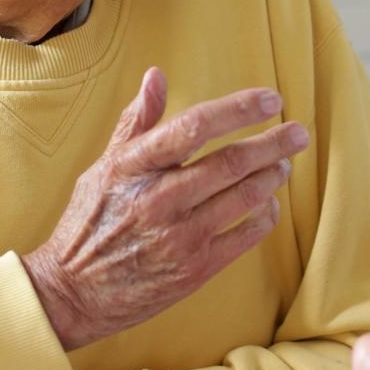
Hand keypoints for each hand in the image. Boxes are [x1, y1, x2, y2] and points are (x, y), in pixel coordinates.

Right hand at [22, 68, 308, 350]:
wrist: (71, 294)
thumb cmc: (89, 224)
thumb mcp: (104, 167)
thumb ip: (136, 123)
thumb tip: (157, 75)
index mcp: (133, 167)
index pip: (194, 126)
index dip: (238, 109)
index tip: (270, 99)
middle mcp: (157, 200)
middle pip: (231, 162)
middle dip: (273, 143)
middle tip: (298, 133)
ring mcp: (178, 237)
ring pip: (244, 197)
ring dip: (272, 176)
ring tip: (283, 165)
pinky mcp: (193, 270)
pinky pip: (245, 236)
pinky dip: (265, 216)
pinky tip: (269, 204)